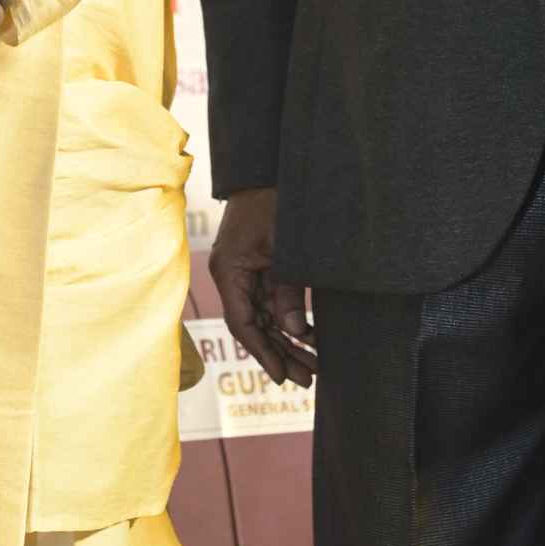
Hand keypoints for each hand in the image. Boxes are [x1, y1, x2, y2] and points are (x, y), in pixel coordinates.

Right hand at [209, 187, 316, 389]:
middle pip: (256, 326)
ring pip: (265, 317)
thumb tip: (296, 331)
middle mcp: (233, 275)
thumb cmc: (276, 201)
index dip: (263, 353)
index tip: (282, 377)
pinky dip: (290, 320)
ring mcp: (246, 271)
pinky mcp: (260, 266)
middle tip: (310, 378)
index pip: (243, 323)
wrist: (268, 167)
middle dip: (282, 353)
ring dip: (288, 340)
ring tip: (314, 365)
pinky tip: (311, 337)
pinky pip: (273, 302)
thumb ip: (289, 291)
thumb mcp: (287, 248)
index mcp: (230, 271)